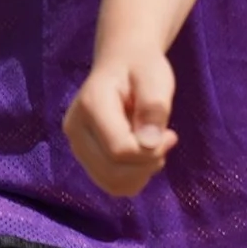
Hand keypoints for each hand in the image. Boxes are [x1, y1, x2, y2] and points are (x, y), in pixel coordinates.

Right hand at [66, 50, 177, 196]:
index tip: (171, 135)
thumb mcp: (156, 78)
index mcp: (90, 105)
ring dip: (142, 173)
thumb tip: (149, 144)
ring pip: (111, 183)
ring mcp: (76, 145)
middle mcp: (75, 129)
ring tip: (154, 147)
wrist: (123, 63)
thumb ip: (154, 107)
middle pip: (112, 172)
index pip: (120, 149)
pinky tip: (144, 156)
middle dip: (148, 165)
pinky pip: (110, 184)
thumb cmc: (142, 69)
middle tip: (166, 141)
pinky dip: (133, 177)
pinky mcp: (85, 157)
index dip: (152, 151)